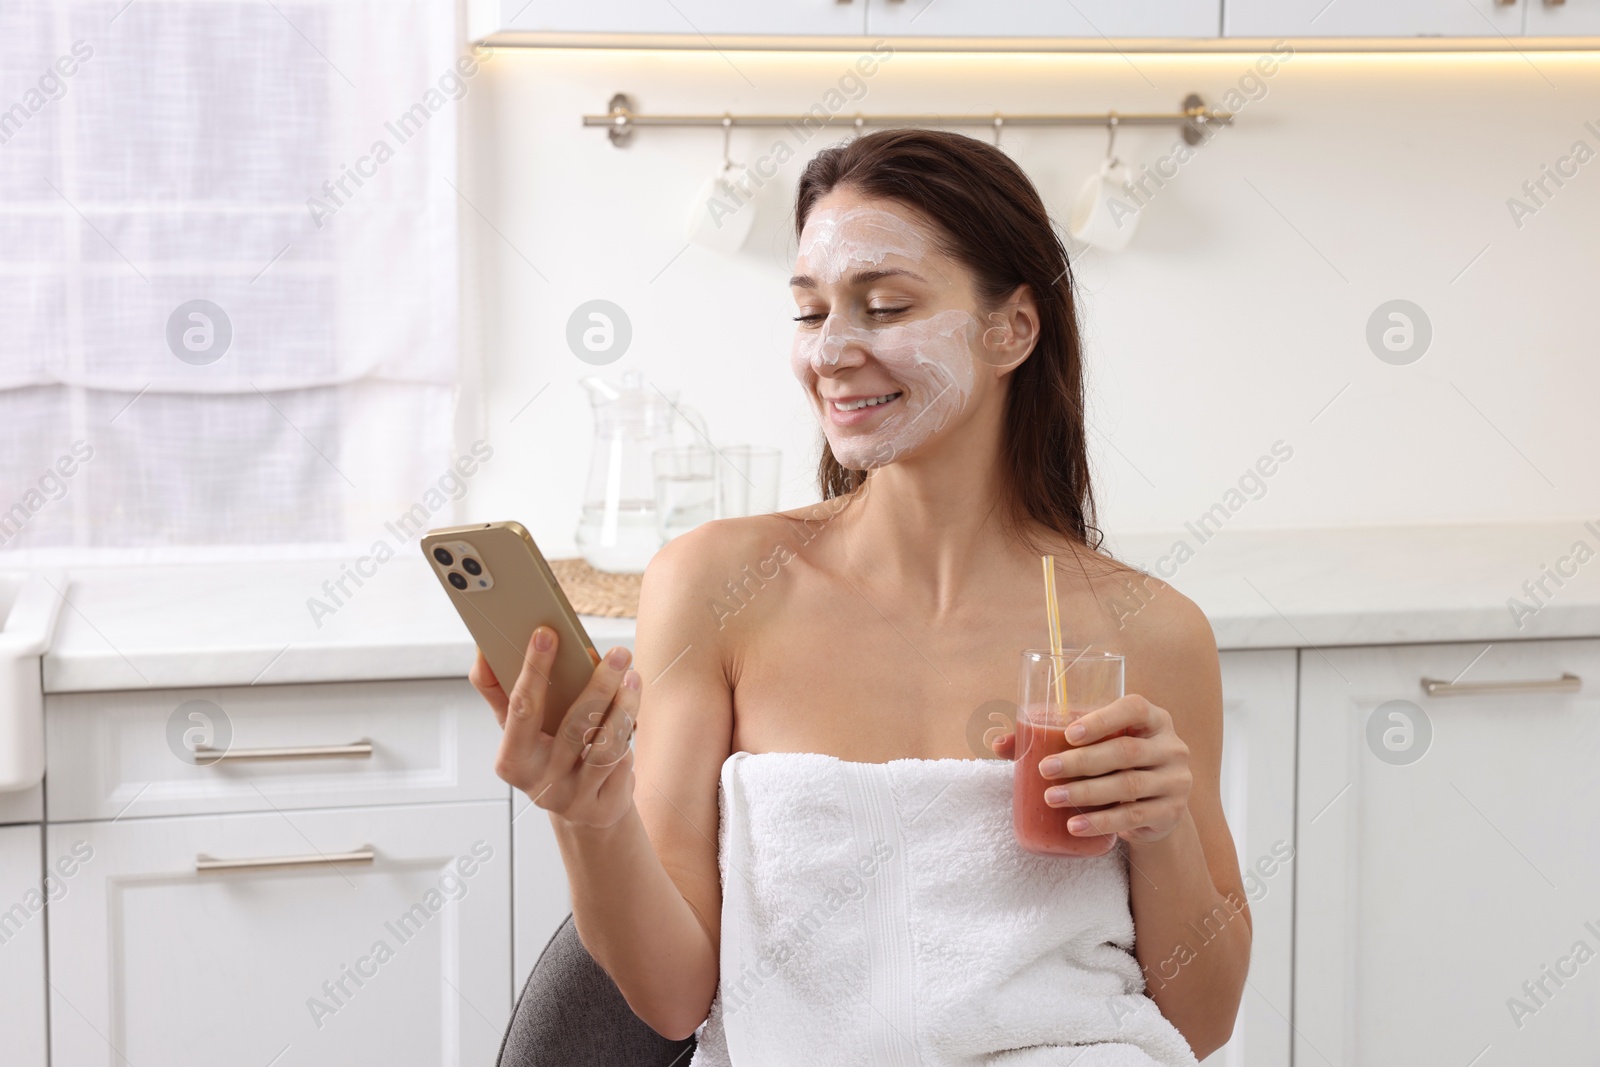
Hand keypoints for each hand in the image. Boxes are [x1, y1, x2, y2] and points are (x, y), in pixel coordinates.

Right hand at [469, 627, 638, 828]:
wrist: (582, 812)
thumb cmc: (547, 756)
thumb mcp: (518, 731)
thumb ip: (497, 691)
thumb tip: (483, 648)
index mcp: (511, 760)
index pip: (522, 707)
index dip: (534, 669)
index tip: (547, 632)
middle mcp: (540, 783)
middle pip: (575, 724)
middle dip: (599, 684)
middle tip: (619, 652)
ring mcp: (573, 797)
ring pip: (605, 742)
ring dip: (625, 704)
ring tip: (632, 676)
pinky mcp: (603, 806)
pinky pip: (621, 760)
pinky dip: (628, 731)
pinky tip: (632, 710)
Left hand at [991, 694, 1191, 842]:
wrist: (1156, 806)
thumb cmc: (1114, 764)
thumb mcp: (1095, 746)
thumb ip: (1049, 738)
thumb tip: (998, 743)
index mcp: (1153, 718)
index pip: (1133, 709)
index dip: (1102, 719)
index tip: (1067, 733)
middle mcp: (1170, 746)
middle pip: (1125, 751)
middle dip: (1081, 761)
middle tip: (1046, 770)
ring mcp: (1174, 780)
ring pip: (1128, 785)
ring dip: (1086, 793)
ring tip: (1052, 798)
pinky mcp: (1170, 812)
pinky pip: (1133, 817)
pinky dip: (1101, 822)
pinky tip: (1075, 825)